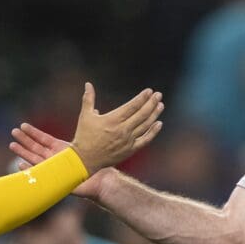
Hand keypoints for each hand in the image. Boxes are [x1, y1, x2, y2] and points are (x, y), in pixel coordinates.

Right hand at [11, 123, 109, 199]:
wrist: (101, 180)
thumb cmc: (97, 164)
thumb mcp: (91, 144)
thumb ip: (90, 129)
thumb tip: (98, 111)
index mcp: (61, 149)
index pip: (44, 138)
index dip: (33, 132)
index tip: (23, 125)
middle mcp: (55, 159)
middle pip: (36, 147)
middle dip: (24, 140)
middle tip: (13, 131)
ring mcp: (53, 169)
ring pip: (34, 159)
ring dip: (23, 152)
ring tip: (12, 145)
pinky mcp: (54, 179)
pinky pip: (39, 174)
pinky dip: (29, 170)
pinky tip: (20, 164)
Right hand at [41, 83, 161, 174]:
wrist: (85, 159)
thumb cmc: (84, 137)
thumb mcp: (85, 116)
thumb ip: (88, 99)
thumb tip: (88, 84)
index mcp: (113, 120)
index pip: (132, 106)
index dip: (142, 98)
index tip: (149, 91)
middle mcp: (123, 130)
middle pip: (142, 114)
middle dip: (151, 103)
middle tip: (158, 95)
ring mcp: (128, 141)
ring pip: (145, 125)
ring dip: (154, 114)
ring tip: (160, 105)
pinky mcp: (130, 150)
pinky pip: (145, 140)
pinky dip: (153, 132)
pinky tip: (159, 124)